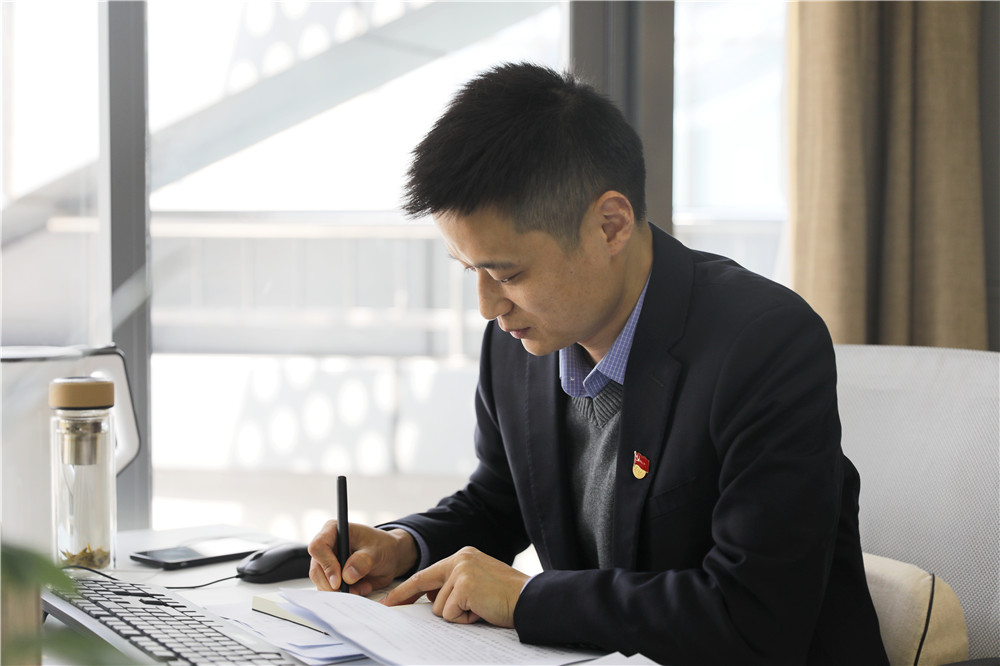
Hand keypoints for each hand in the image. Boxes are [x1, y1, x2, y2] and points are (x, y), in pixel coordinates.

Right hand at [308, 521, 416, 595]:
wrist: (390, 558)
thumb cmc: (383, 547)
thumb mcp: (377, 551)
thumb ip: (363, 561)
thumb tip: (347, 576)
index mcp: (333, 531)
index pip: (318, 546)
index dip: (326, 565)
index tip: (339, 581)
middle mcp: (326, 547)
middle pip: (316, 569)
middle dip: (331, 585)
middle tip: (349, 592)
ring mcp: (327, 564)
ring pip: (321, 583)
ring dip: (340, 591)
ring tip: (363, 586)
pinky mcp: (331, 578)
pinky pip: (330, 591)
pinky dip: (346, 594)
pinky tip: (361, 588)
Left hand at [382, 546, 527, 627]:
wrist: (530, 599)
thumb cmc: (506, 597)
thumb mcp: (477, 584)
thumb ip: (456, 586)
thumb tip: (431, 600)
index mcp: (463, 556)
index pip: (429, 573)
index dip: (409, 588)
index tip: (392, 599)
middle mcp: (460, 559)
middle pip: (424, 583)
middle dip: (404, 597)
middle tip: (387, 606)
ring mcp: (461, 571)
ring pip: (439, 607)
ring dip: (457, 616)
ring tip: (479, 610)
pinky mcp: (464, 586)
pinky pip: (450, 613)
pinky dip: (464, 620)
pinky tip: (481, 611)